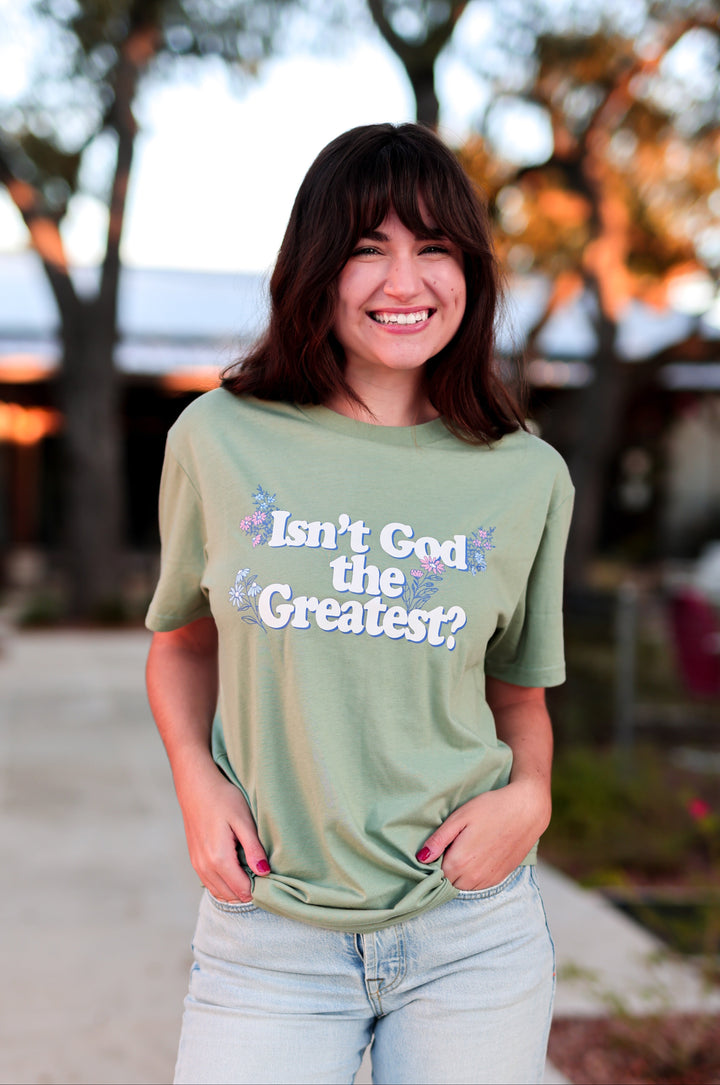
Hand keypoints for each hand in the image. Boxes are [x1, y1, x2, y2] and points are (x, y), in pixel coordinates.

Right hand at [174, 759, 269, 902]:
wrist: (196, 787)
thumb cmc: (223, 799)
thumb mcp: (244, 821)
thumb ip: (254, 849)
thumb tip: (264, 873)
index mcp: (219, 859)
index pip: (242, 890)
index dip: (259, 889)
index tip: (271, 878)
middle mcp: (205, 867)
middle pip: (231, 896)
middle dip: (248, 891)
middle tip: (263, 875)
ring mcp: (197, 865)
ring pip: (219, 892)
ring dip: (236, 889)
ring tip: (251, 872)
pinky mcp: (194, 860)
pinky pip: (211, 883)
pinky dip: (224, 884)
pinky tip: (236, 869)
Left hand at [416, 780, 550, 890]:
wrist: (527, 810)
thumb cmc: (491, 808)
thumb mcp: (460, 817)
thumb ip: (439, 840)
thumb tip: (421, 858)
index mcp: (459, 862)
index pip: (434, 875)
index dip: (432, 862)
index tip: (437, 848)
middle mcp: (473, 877)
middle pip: (448, 883)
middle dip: (444, 869)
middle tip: (450, 847)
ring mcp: (488, 880)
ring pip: (463, 886)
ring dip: (459, 874)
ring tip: (465, 849)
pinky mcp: (500, 878)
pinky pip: (478, 885)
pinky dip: (473, 876)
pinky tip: (477, 856)